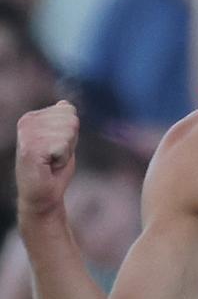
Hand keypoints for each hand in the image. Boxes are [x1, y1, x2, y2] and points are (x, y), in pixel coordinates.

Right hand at [15, 100, 79, 216]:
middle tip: (55, 156)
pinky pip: (63, 144)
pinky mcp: (30, 148)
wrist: (42, 195)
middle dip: (70, 141)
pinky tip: (50, 165)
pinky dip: (62, 158)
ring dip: (66, 151)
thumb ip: (64, 122)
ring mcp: (27, 134)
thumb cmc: (53, 170)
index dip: (70, 133)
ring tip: (52, 161)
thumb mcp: (62, 139)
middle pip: (70, 120)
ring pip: (68, 131)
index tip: (57, 148)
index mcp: (32, 117)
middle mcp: (27, 121)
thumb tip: (65, 103)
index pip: (68, 110)